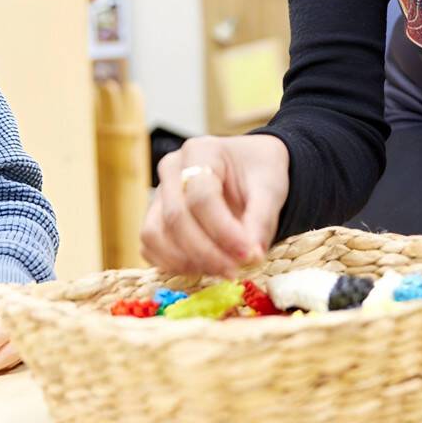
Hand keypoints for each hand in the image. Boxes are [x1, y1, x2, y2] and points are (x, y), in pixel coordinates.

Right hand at [141, 135, 289, 275]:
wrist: (250, 167)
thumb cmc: (259, 172)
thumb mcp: (271, 188)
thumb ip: (262, 220)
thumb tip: (252, 257)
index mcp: (201, 151)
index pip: (201, 196)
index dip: (224, 231)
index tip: (248, 255)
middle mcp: (172, 169)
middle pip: (176, 218)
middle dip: (206, 252)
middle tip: (235, 271)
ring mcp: (159, 193)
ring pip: (155, 235)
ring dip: (186, 262)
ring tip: (221, 271)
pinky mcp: (155, 217)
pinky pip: (150, 246)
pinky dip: (172, 264)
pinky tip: (203, 269)